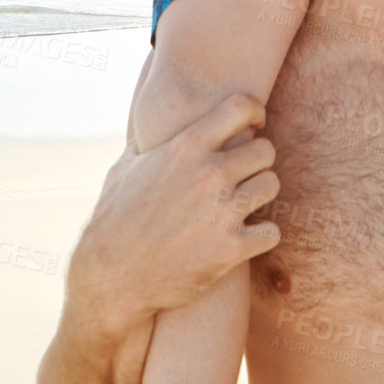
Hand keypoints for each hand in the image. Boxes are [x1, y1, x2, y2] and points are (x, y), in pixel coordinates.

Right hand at [74, 91, 280, 337]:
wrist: (111, 276)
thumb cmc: (114, 218)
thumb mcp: (124, 167)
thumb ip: (146, 141)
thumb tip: (149, 124)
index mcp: (185, 146)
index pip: (241, 107)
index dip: (254, 112)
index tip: (254, 126)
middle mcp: (208, 174)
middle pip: (265, 150)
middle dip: (257, 161)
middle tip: (244, 175)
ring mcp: (221, 212)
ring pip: (271, 185)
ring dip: (260, 194)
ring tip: (244, 204)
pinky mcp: (230, 249)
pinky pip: (271, 232)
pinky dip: (262, 235)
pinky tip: (246, 236)